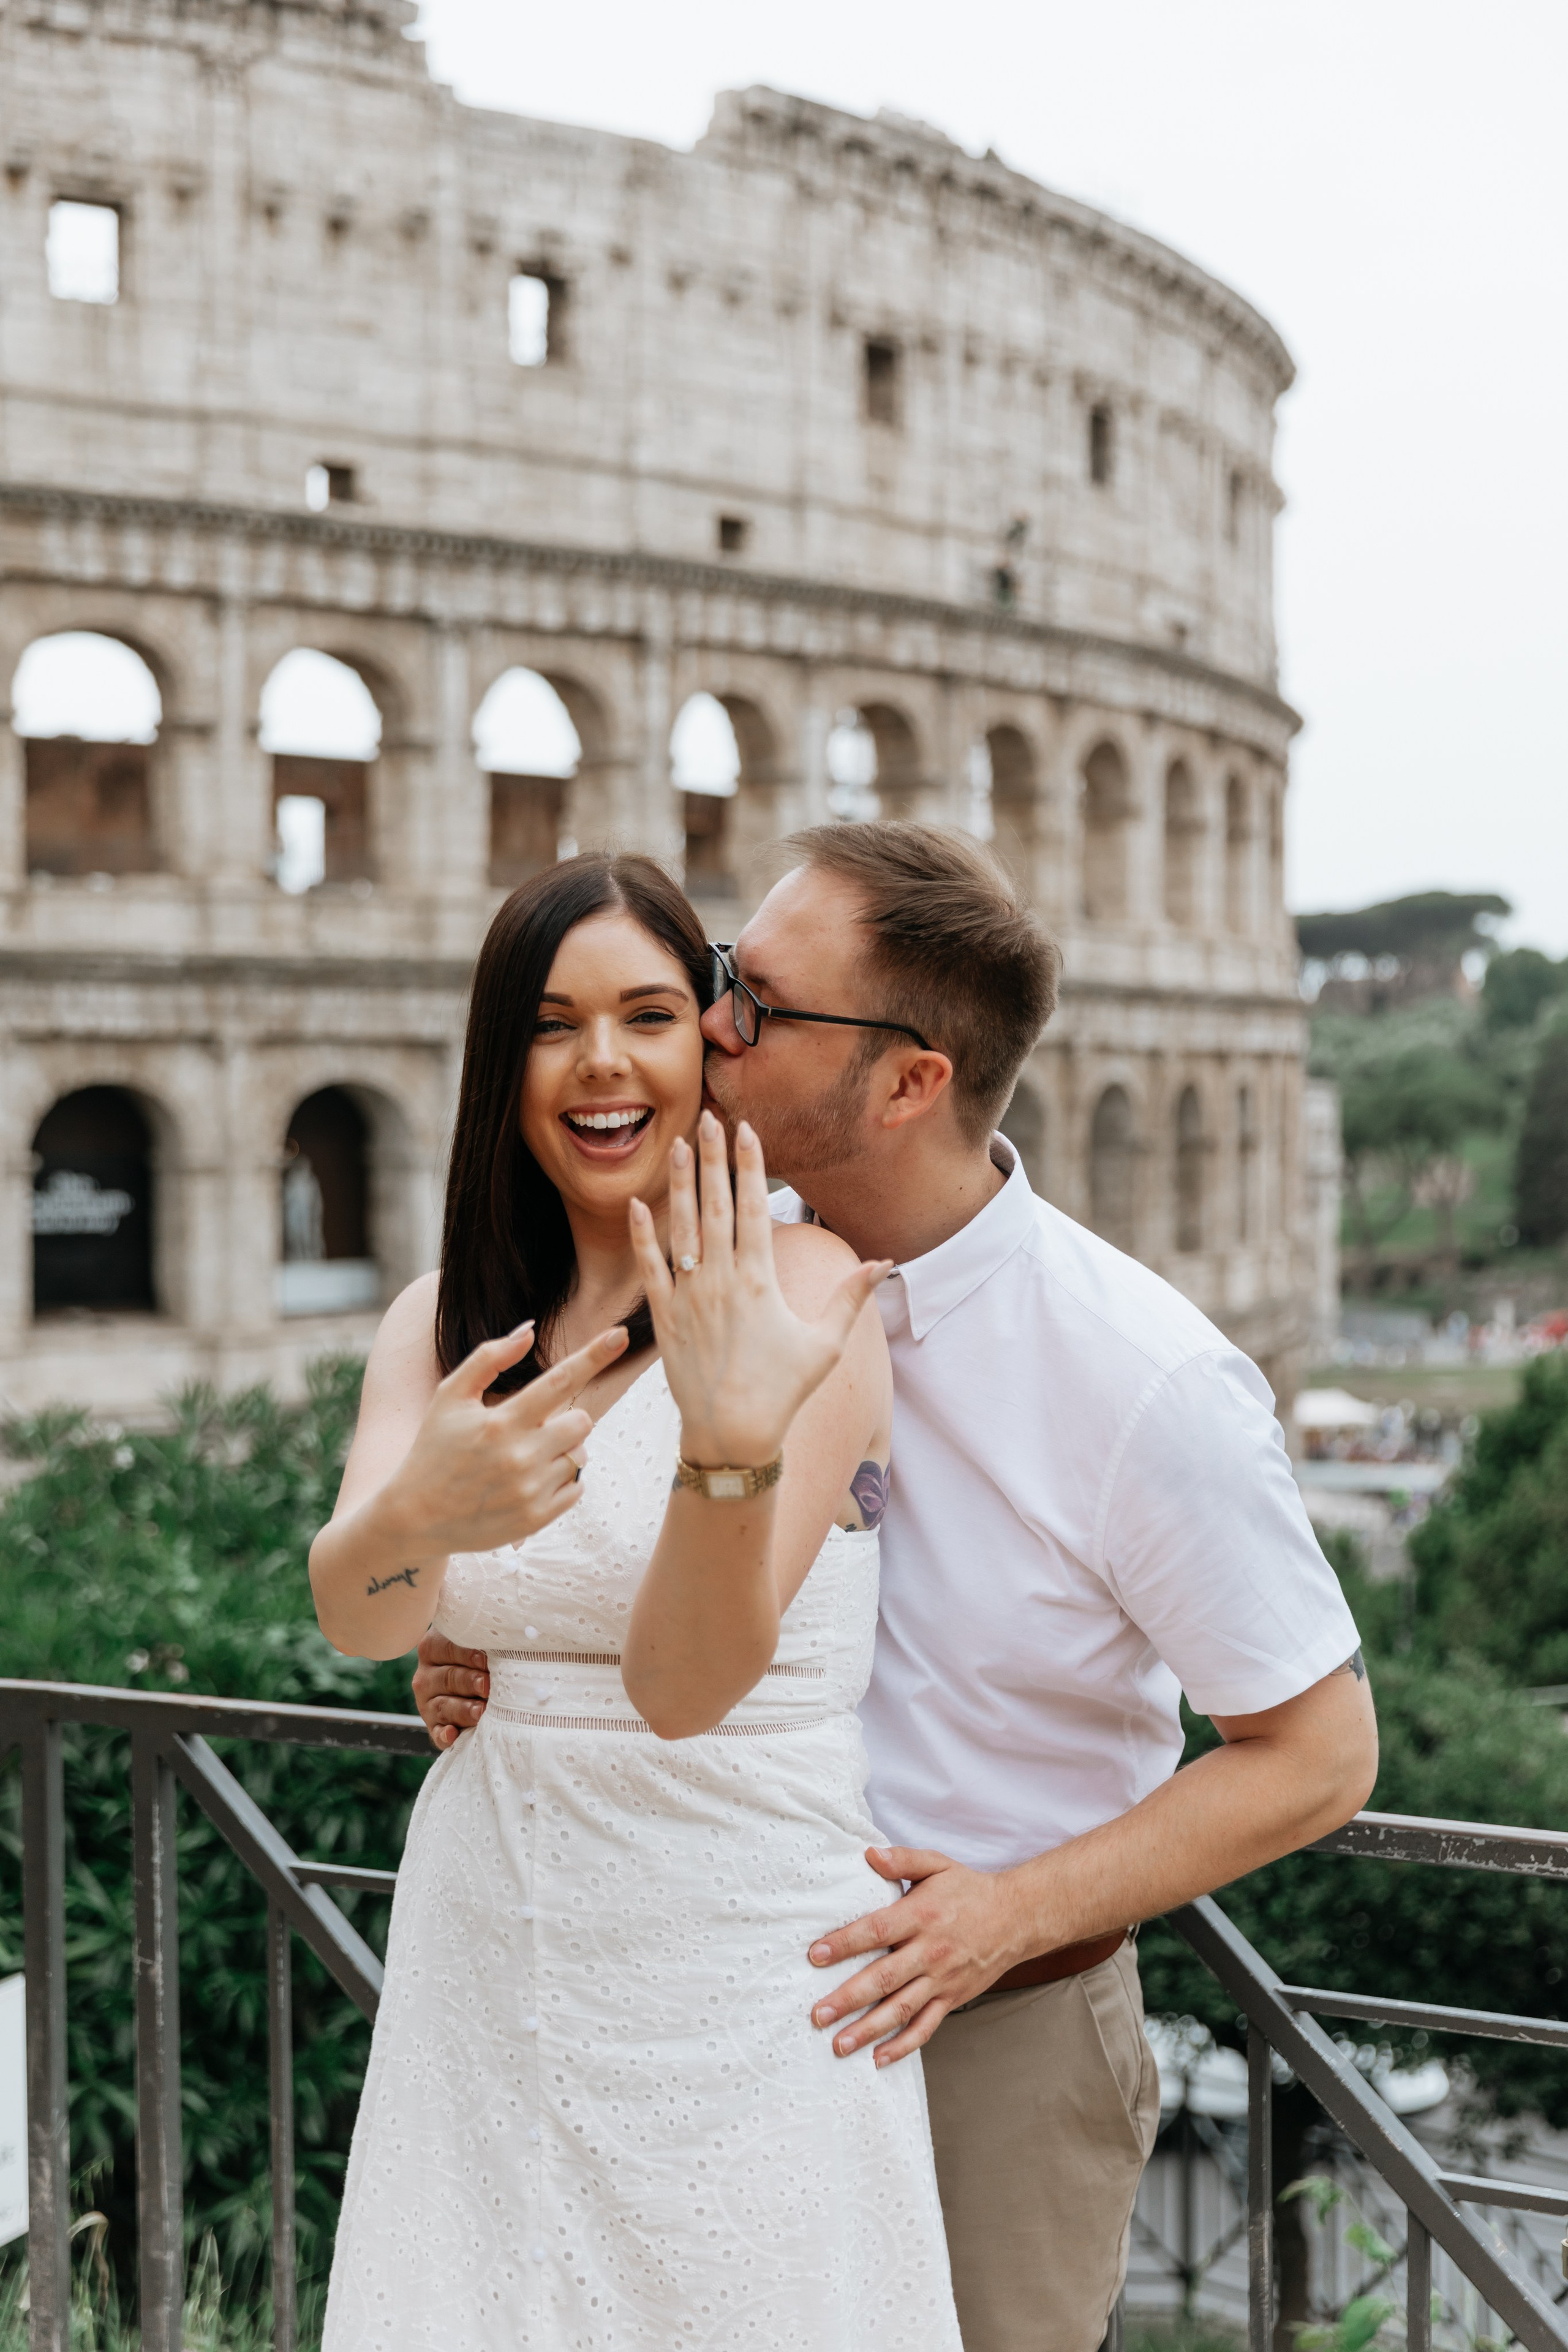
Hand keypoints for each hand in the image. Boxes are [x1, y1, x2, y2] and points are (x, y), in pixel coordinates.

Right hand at [379, 1319, 629, 1559]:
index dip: (594, 1355)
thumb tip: (529, 1329)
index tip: (621, 1335)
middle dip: (567, 1419)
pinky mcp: (537, 1519)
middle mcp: (520, 1457)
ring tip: (523, 1459)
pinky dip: (560, 1481)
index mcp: (500, 1422)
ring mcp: (530, 1492)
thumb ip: (488, 1358)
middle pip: (582, 1421)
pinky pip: (577, 1488)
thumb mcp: (449, 1396)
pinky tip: (526, 1483)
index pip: (560, 1380)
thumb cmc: (433, 1448)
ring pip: (580, 1456)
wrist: (413, 1517)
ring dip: (561, 1451)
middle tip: (534, 1429)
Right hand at [413, 1631, 490, 1749]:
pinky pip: (436, 1732)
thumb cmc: (484, 1658)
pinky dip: (444, 1735)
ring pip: (442, 1705)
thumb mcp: (480, 1645)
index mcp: (433, 1648)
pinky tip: (453, 1734)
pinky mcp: (433, 1726)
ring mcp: (427, 1702)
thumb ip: (486, 1642)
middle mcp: (426, 1675)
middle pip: (447, 1678)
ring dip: (462, 1709)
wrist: (474, 1686)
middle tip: (488, 1685)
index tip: (486, 1659)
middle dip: (469, 1682)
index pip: (447, 1648)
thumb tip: (510, 1638)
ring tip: (481, 1711)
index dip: (467, 1654)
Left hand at [629, 1112, 890, 1466]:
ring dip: (680, 1184)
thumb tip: (883, 1263)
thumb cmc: (783, 1391)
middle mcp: (722, 1281)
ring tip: (679, 1145)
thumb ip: (850, 1298)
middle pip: (716, 1206)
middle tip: (709, 1119)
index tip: (747, 1131)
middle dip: (713, 1159)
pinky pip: (649, 1268)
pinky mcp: (665, 1318)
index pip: (754, 1209)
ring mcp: (690, 1297)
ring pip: (682, 1229)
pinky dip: (642, 1236)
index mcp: (761, 1280)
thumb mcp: (825, 1344)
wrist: (731, 1434)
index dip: (751, 1166)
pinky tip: (637, 1205)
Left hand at [806, 1846, 1032, 2065]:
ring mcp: (942, 1979)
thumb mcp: (938, 1865)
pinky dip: (903, 2046)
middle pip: (884, 1977)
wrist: (1016, 1917)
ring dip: (869, 2030)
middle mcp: (930, 1951)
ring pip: (902, 2009)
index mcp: (921, 1915)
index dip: (845, 1943)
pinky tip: (879, 2058)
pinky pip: (926, 2027)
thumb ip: (903, 1859)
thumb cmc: (969, 1890)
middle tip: (818, 2015)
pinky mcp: (952, 1999)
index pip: (877, 1931)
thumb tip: (869, 1854)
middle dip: (848, 1998)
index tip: (816, 1956)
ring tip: (839, 2044)